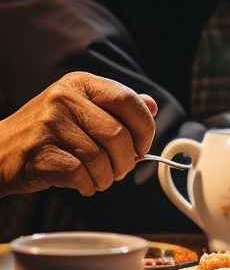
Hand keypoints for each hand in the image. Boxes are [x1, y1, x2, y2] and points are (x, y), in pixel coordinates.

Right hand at [0, 72, 157, 197]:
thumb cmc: (46, 133)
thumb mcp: (80, 108)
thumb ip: (116, 106)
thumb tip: (152, 105)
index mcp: (80, 83)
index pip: (127, 99)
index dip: (144, 127)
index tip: (143, 146)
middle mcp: (64, 98)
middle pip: (118, 134)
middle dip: (127, 160)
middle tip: (121, 169)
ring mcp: (49, 124)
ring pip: (101, 158)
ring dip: (107, 177)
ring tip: (100, 178)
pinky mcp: (38, 152)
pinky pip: (81, 174)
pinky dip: (89, 185)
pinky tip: (83, 184)